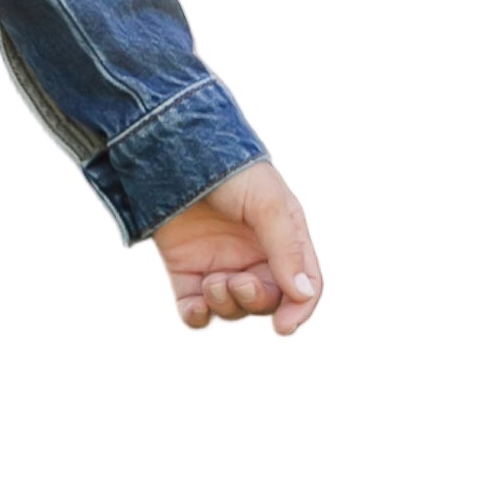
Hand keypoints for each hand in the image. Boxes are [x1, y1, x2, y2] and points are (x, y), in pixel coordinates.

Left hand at [150, 159, 321, 335]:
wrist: (174, 152)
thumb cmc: (230, 173)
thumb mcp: (267, 204)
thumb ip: (286, 248)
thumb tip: (303, 295)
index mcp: (284, 239)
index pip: (303, 285)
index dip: (298, 309)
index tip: (284, 326)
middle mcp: (254, 256)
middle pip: (267, 300)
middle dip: (256, 300)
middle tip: (240, 282)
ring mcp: (220, 265)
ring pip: (232, 308)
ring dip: (226, 303)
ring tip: (213, 280)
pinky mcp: (185, 272)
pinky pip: (195, 309)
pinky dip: (196, 316)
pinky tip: (195, 306)